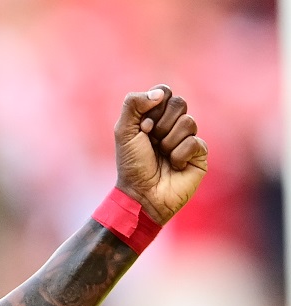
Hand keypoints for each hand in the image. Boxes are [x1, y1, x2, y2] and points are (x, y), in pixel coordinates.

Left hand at [114, 84, 207, 224]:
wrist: (141, 194)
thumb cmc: (132, 164)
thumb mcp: (123, 131)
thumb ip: (133, 104)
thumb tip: (160, 93)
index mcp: (155, 116)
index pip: (165, 92)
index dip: (154, 106)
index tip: (142, 127)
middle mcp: (173, 124)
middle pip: (179, 103)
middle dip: (161, 124)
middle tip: (152, 141)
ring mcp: (188, 138)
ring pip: (188, 122)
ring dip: (168, 142)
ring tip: (162, 156)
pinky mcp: (200, 154)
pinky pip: (195, 142)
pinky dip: (179, 155)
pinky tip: (174, 166)